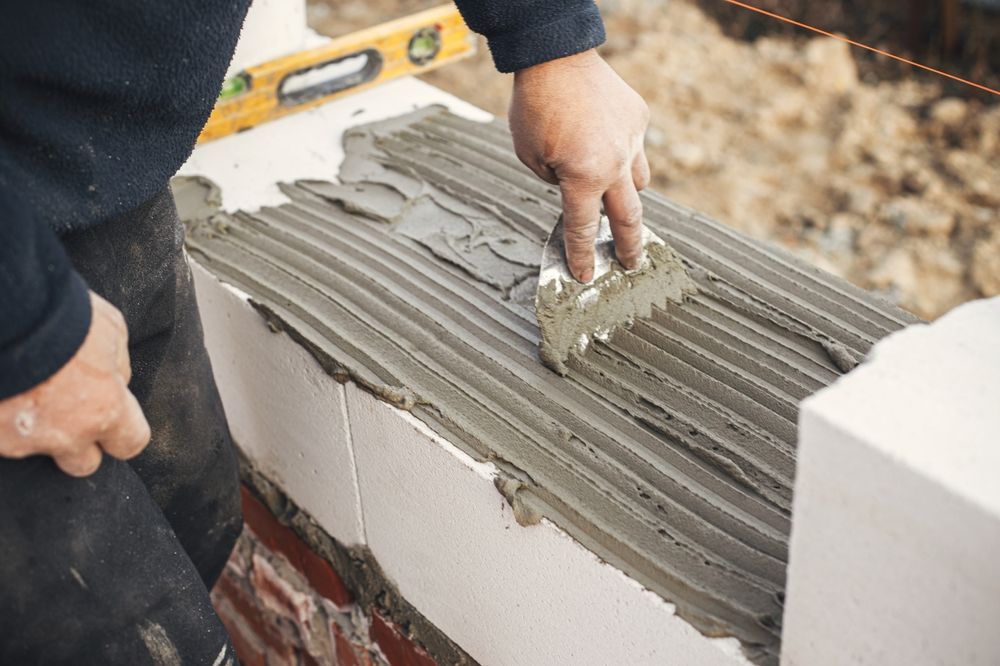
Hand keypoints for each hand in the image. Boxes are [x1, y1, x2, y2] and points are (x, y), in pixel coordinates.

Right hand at [0, 291, 150, 475]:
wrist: (8, 312)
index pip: (130, 444)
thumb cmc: (63, 316)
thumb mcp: (112, 332)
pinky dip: (1, 418)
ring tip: (24, 388)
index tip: (115, 420)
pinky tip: (2, 391)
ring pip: (35, 449)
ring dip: (33, 428)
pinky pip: (0, 436)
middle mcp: (66, 435)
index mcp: (106, 411)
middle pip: (83, 463)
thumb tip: (116, 380)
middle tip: (66, 411)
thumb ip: (118, 367)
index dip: (123, 433)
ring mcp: (21, 441)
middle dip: (79, 443)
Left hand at [509, 49, 650, 281]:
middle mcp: (614, 162)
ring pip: (638, 182)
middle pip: (628, 218)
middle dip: (629, 247)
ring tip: (617, 204)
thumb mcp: (531, 157)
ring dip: (627, 197)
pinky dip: (622, 154)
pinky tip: (605, 145)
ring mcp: (631, 139)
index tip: (586, 275)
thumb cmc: (534, 107)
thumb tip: (575, 190)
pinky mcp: (638, 118)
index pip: (582, 228)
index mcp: (583, 177)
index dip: (582, 256)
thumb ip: (557, 181)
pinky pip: (634, 146)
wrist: (554, 56)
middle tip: (631, 264)